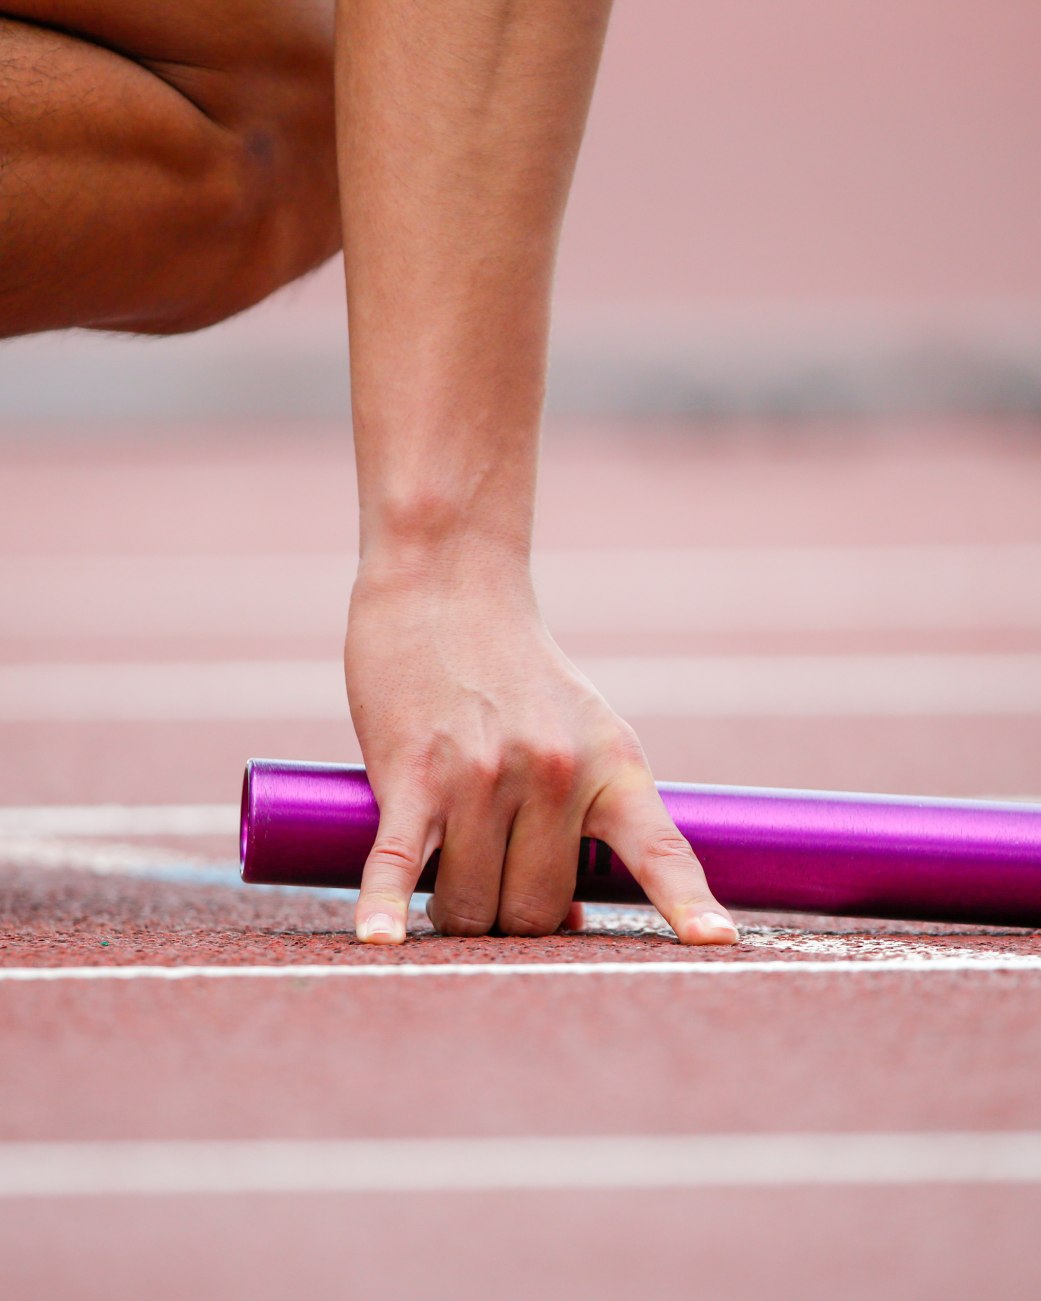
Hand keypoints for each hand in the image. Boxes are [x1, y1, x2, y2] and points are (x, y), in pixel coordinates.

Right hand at [344, 549, 738, 946]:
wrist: (448, 582)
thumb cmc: (513, 669)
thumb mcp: (579, 730)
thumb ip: (581, 820)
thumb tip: (567, 921)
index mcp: (610, 765)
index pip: (659, 849)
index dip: (686, 903)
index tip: (717, 944)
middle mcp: (554, 775)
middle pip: (535, 910)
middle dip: (509, 918)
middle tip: (485, 881)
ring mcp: (482, 777)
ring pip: (470, 903)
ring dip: (451, 910)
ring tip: (439, 869)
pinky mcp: (411, 775)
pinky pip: (398, 862)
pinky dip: (385, 905)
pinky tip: (378, 938)